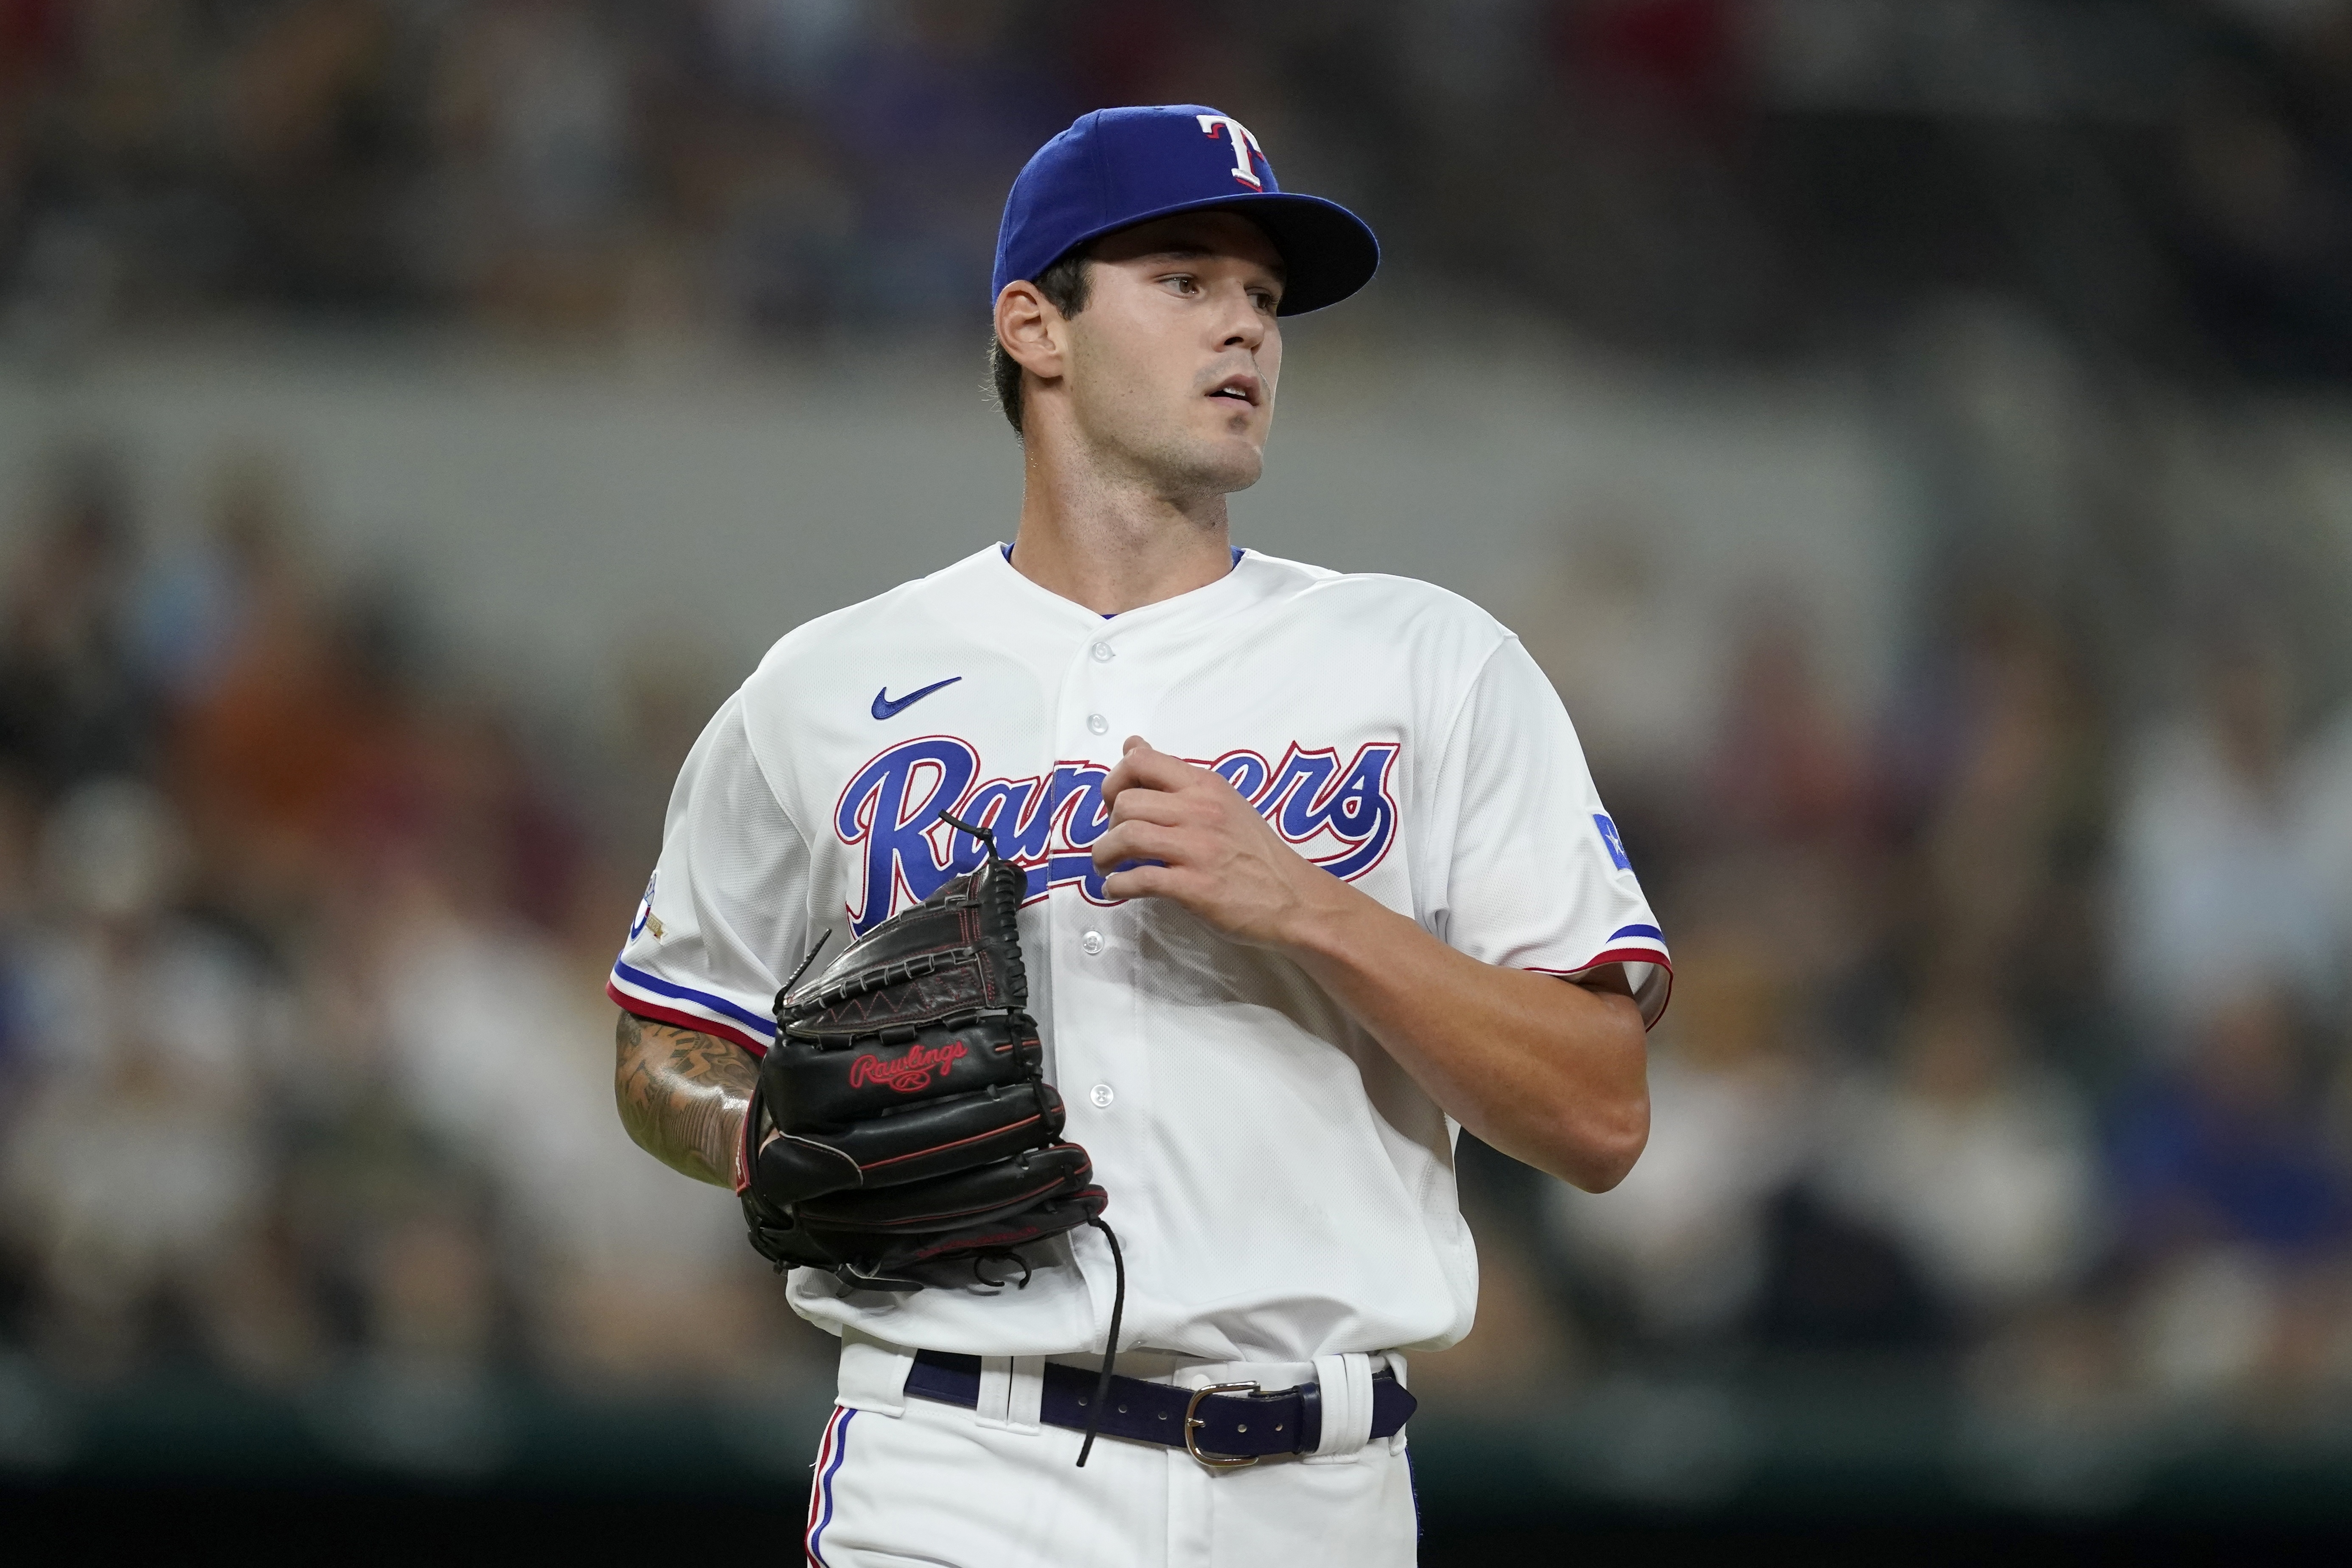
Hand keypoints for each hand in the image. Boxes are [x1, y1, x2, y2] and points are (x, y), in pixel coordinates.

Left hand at [1093, 735, 1345, 948]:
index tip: (1114, 803)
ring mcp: (1198, 848)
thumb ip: (1177, 777)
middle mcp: (1201, 810)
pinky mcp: (1196, 887)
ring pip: (1127, 836)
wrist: (1294, 899)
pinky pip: (1140, 879)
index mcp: (1206, 786)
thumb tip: (1132, 744)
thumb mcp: (1222, 801)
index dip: (1114, 780)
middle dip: (1107, 825)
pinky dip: (1118, 886)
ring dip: (1104, 854)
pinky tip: (1117, 890)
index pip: (1141, 761)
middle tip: (1114, 842)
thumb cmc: (1255, 852)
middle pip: (1126, 801)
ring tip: (1107, 866)